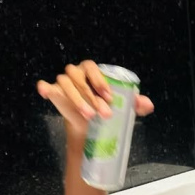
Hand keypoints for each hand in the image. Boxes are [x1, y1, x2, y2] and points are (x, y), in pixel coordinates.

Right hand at [37, 59, 154, 149]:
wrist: (91, 126)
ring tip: (89, 116)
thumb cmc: (106, 109)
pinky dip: (46, 88)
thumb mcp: (123, 107)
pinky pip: (46, 86)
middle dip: (92, 96)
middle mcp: (76, 73)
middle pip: (79, 78)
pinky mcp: (54, 92)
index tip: (110, 97)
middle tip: (104, 114)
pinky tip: (47, 93)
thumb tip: (148, 105)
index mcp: (92, 71)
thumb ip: (135, 104)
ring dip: (77, 99)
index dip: (100, 81)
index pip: (93, 68)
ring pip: (65, 83)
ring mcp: (63, 82)